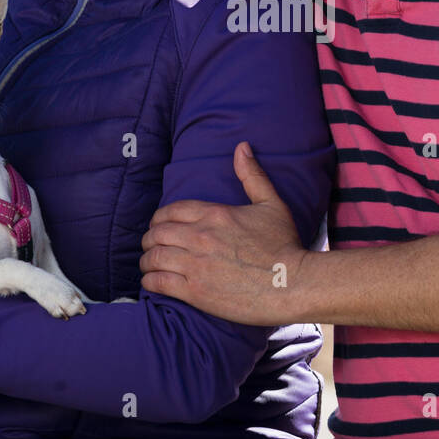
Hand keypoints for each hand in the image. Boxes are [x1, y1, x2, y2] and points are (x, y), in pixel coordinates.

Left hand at [140, 142, 306, 325]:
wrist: (292, 284)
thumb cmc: (284, 245)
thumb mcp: (271, 204)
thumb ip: (252, 175)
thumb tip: (242, 147)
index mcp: (214, 214)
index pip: (170, 211)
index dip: (159, 219)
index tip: (159, 227)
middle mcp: (200, 236)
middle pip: (156, 233)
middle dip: (150, 239)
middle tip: (151, 247)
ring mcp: (196, 264)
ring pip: (153, 257)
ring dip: (147, 261)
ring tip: (149, 265)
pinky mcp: (195, 291)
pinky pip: (158, 282)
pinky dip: (150, 281)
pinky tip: (152, 282)